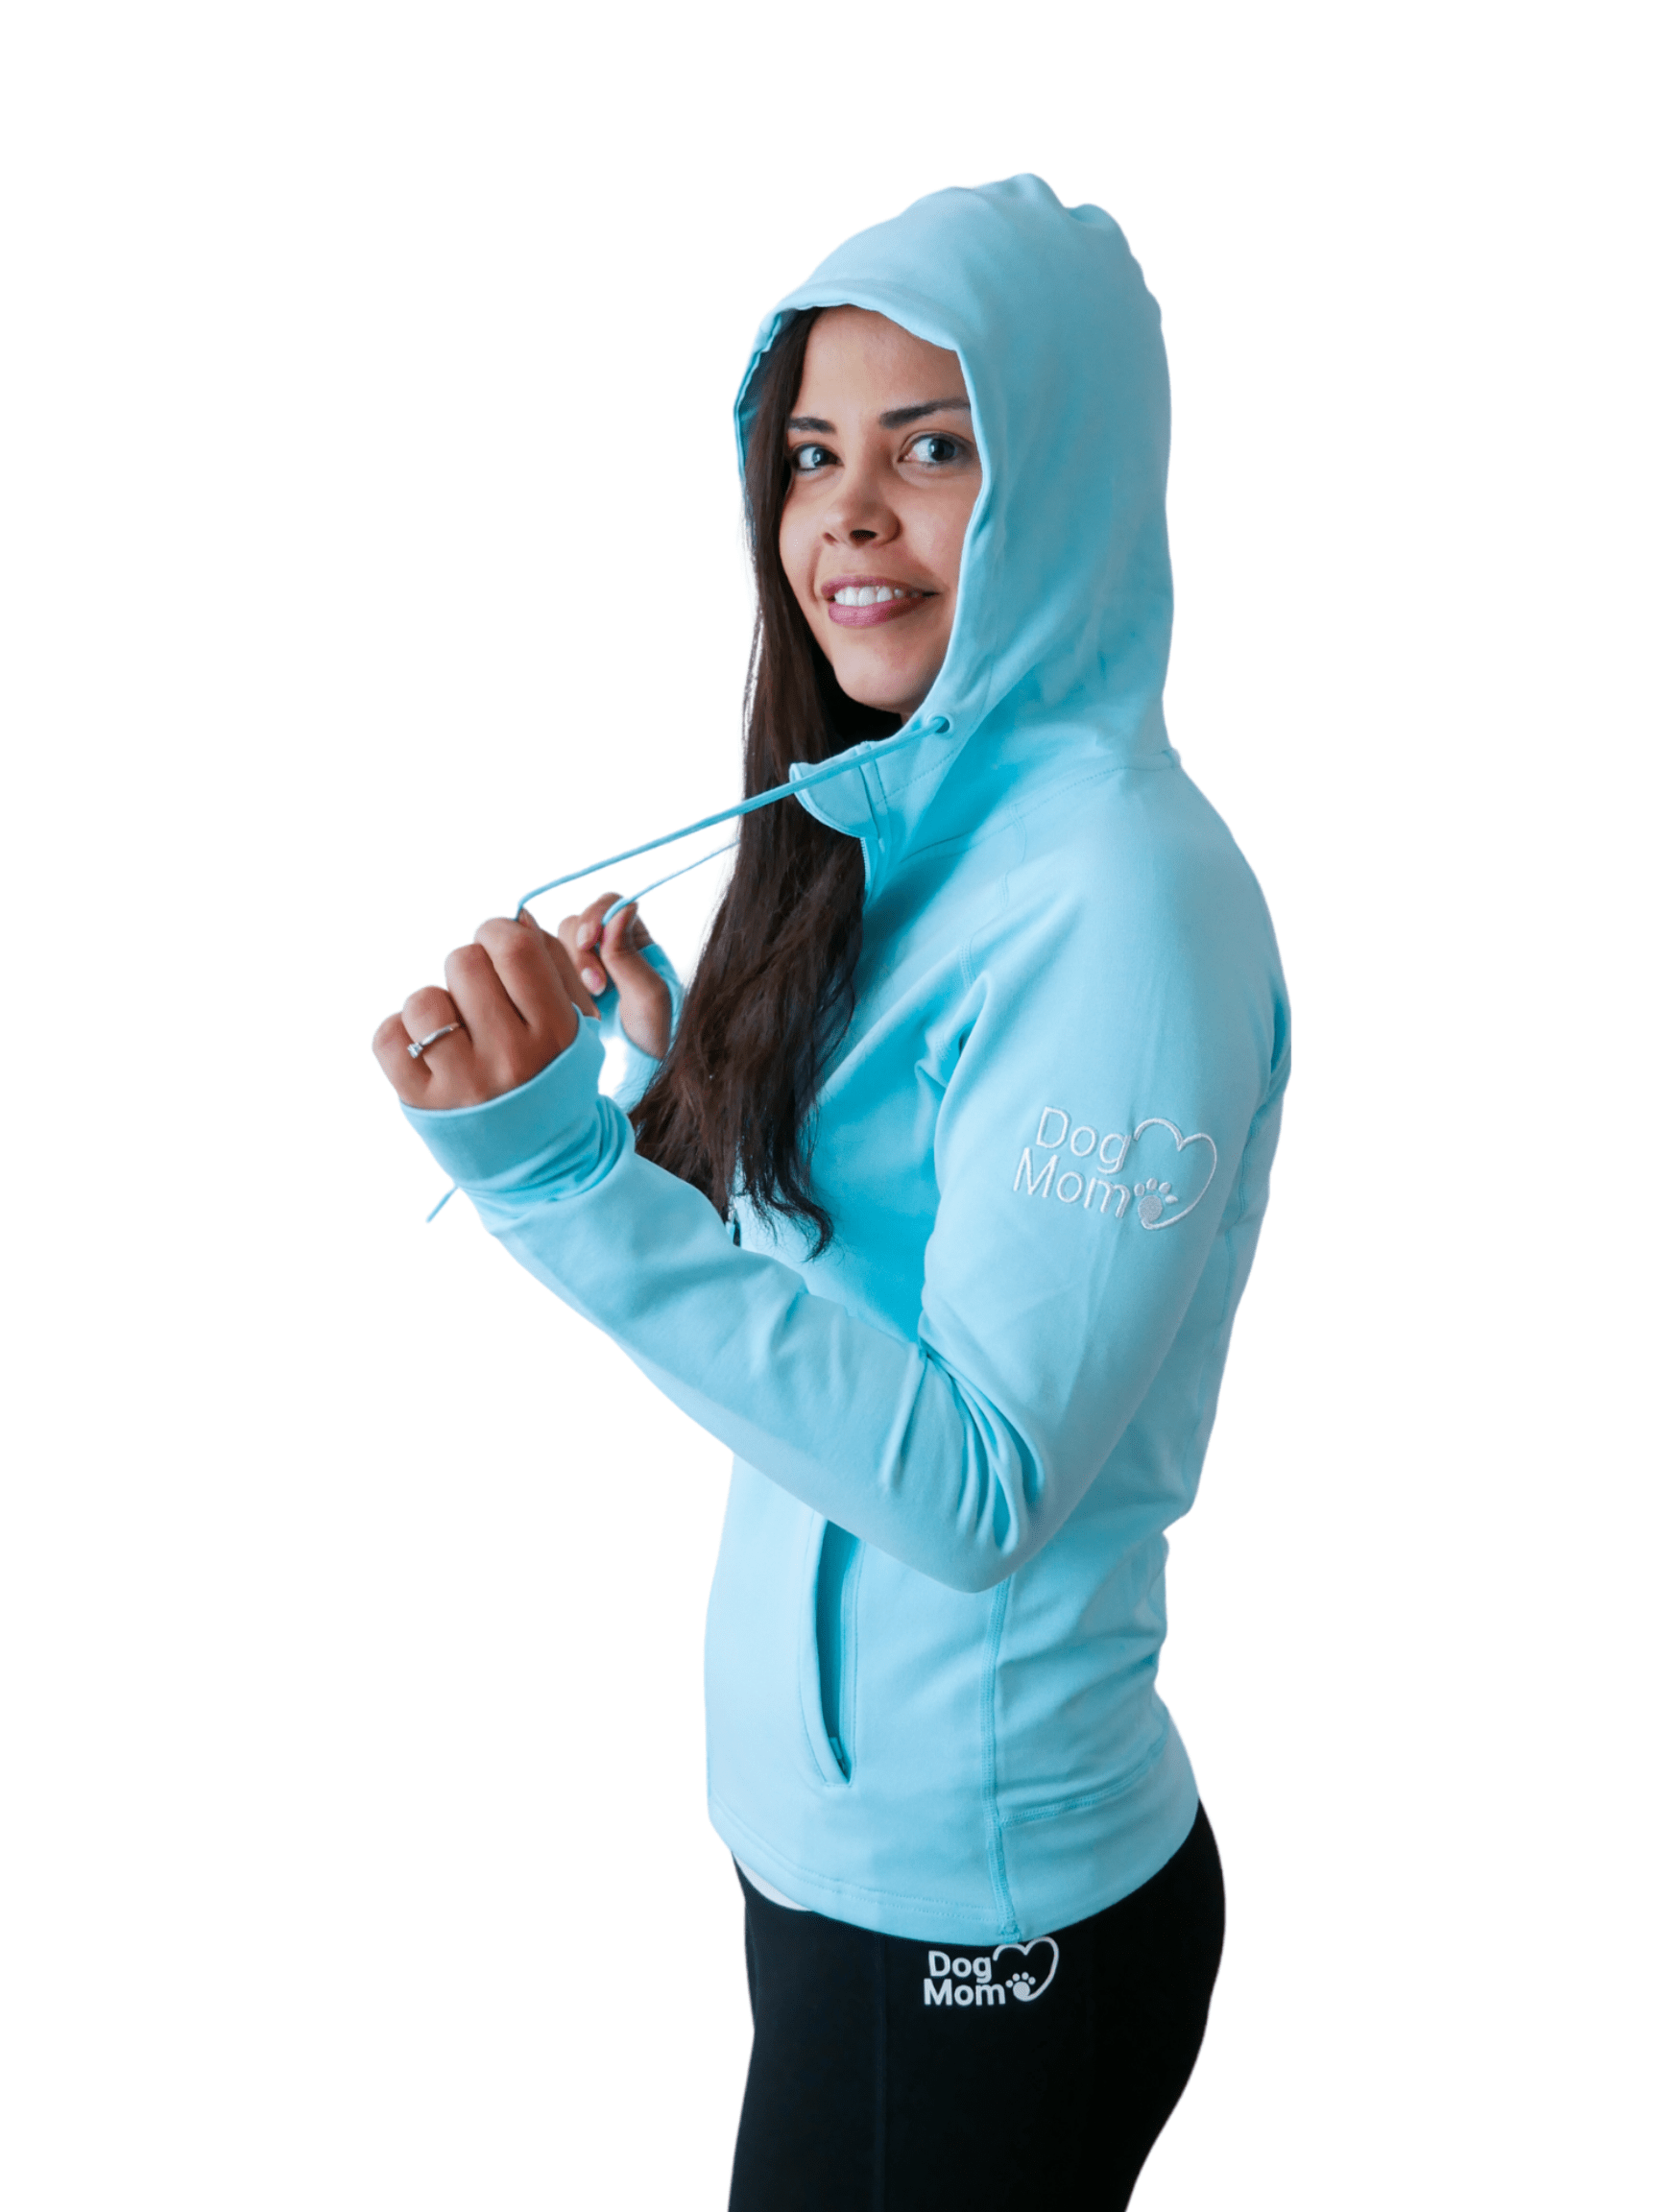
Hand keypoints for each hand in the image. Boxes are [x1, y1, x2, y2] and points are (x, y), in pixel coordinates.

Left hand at [373, 912, 594, 1108]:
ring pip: (423, 999)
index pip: (513, 947)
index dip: (496, 933)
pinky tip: (426, 1051)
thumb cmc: (553, 1078)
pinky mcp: (423, 1102)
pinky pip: (389, 1036)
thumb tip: (515, 916)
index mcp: (554, 1031)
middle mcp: (510, 1056)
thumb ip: (551, 966)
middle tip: (476, 1000)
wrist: (542, 1162)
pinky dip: (401, 1035)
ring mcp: (464, 1081)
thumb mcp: (575, 1026)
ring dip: (432, 1006)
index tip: (495, 951)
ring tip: (451, 1030)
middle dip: (466, 971)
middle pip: (464, 963)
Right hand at [556, 894, 671, 1060]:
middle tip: (595, 988)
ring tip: (586, 1006)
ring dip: (563, 972)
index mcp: (634, 941)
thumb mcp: (649, 998)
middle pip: (575, 924)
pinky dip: (546, 984)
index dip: (593, 916)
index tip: (589, 941)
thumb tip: (619, 910)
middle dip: (578, 952)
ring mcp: (578, 970)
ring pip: (552, 947)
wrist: (633, 1076)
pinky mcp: (558, 989)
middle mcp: (604, 950)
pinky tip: (565, 1008)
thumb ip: (630, 956)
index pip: (608, 906)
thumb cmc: (653, 1039)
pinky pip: (539, 972)